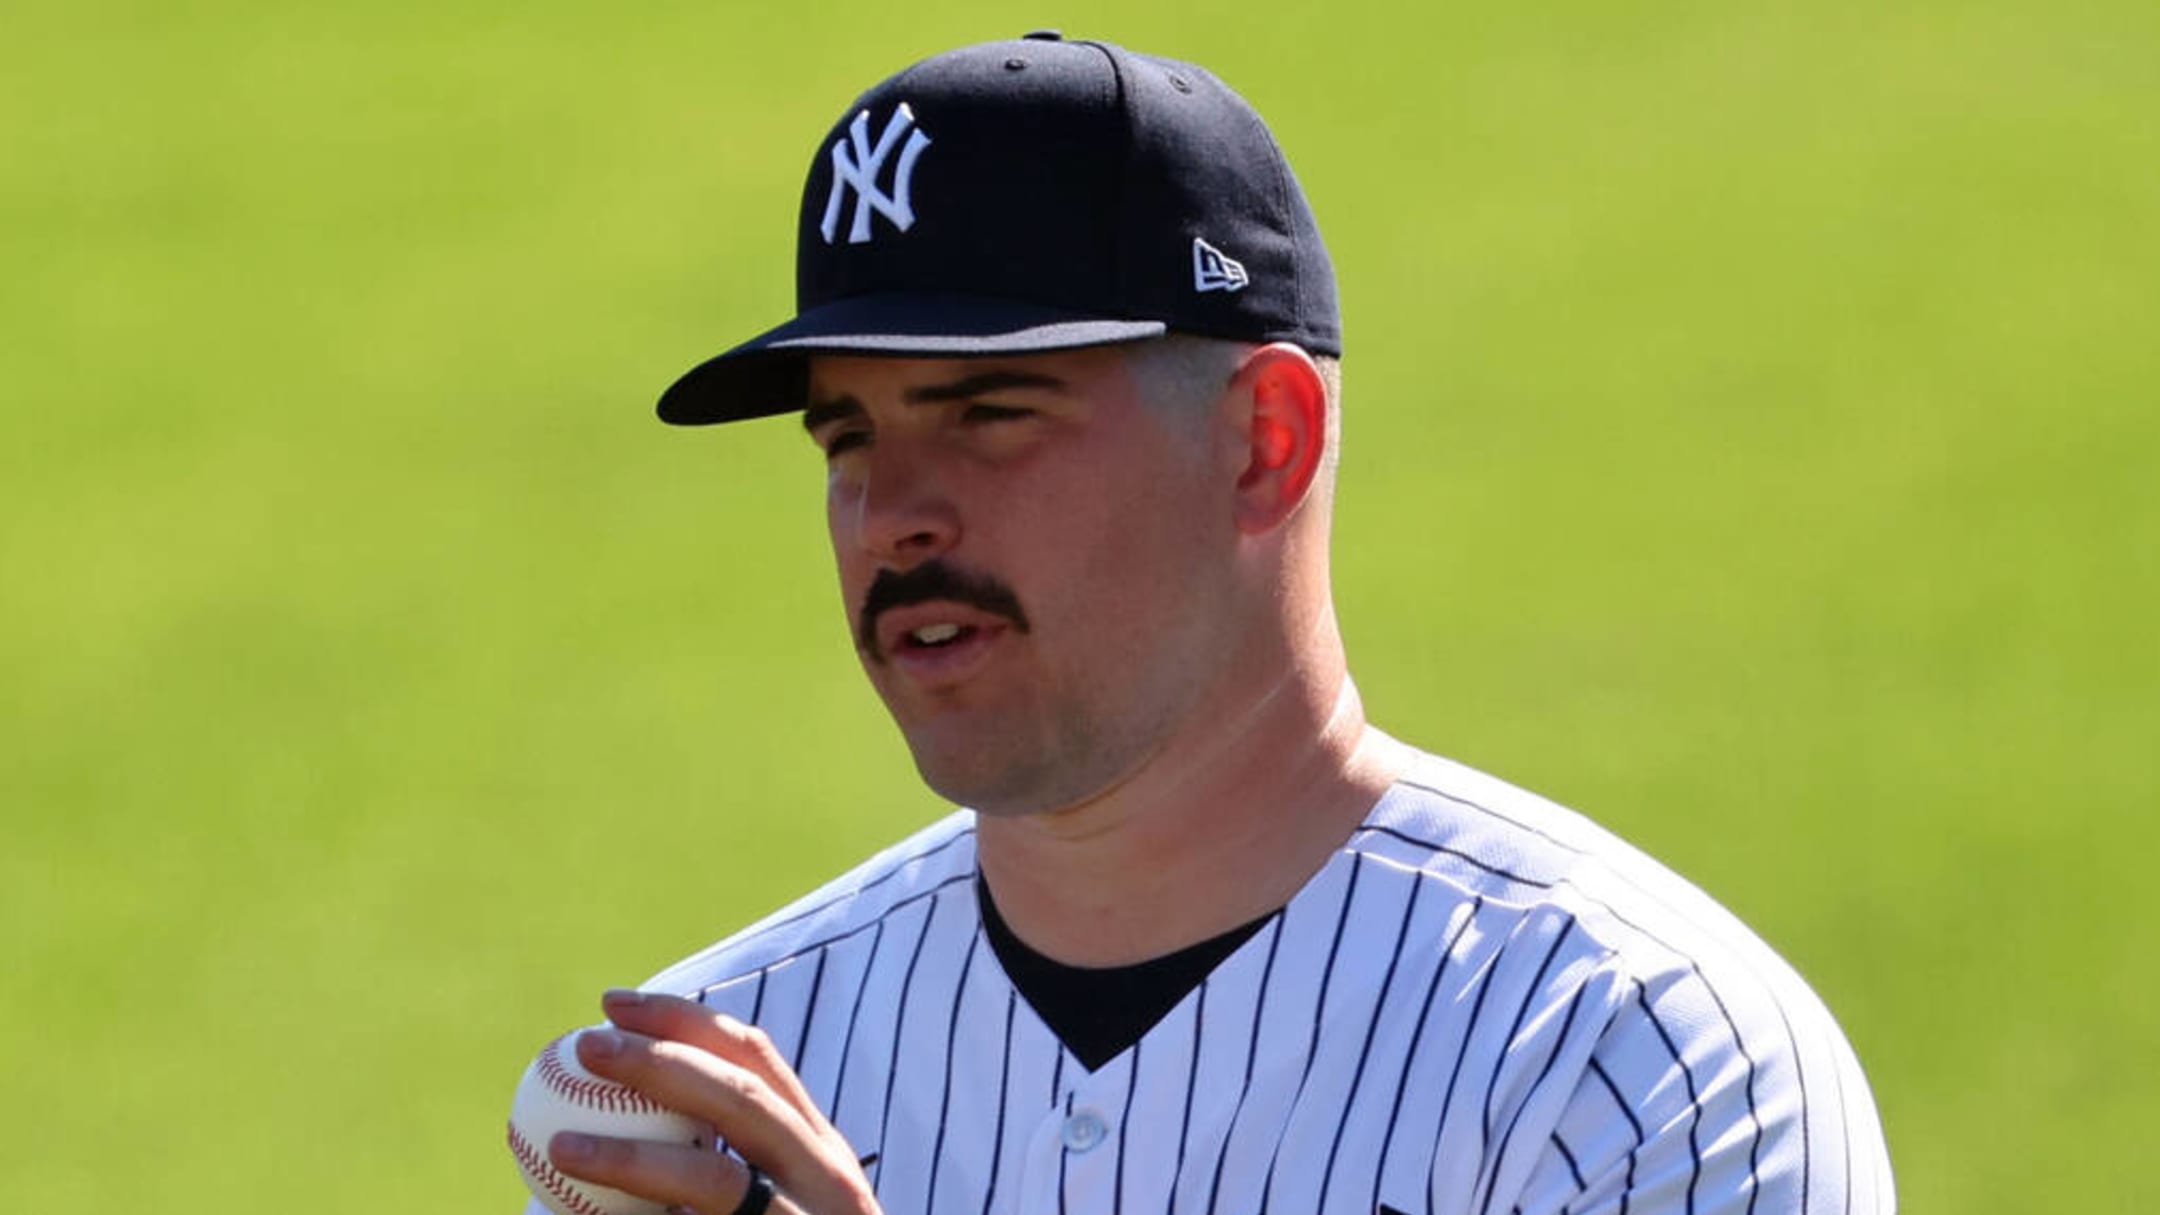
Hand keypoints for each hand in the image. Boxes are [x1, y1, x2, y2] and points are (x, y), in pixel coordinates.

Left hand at [547, 989, 882, 1214]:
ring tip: (562, 1142)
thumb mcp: (774, 1203)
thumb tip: (610, 1102)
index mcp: (817, 1149)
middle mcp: (824, 1181)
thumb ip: (714, 1164)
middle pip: (742, 1098)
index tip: (611, 1005)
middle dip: (660, 1061)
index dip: (682, 1019)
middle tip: (584, 1048)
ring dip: (632, 1154)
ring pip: (715, 1181)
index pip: (757, 1058)